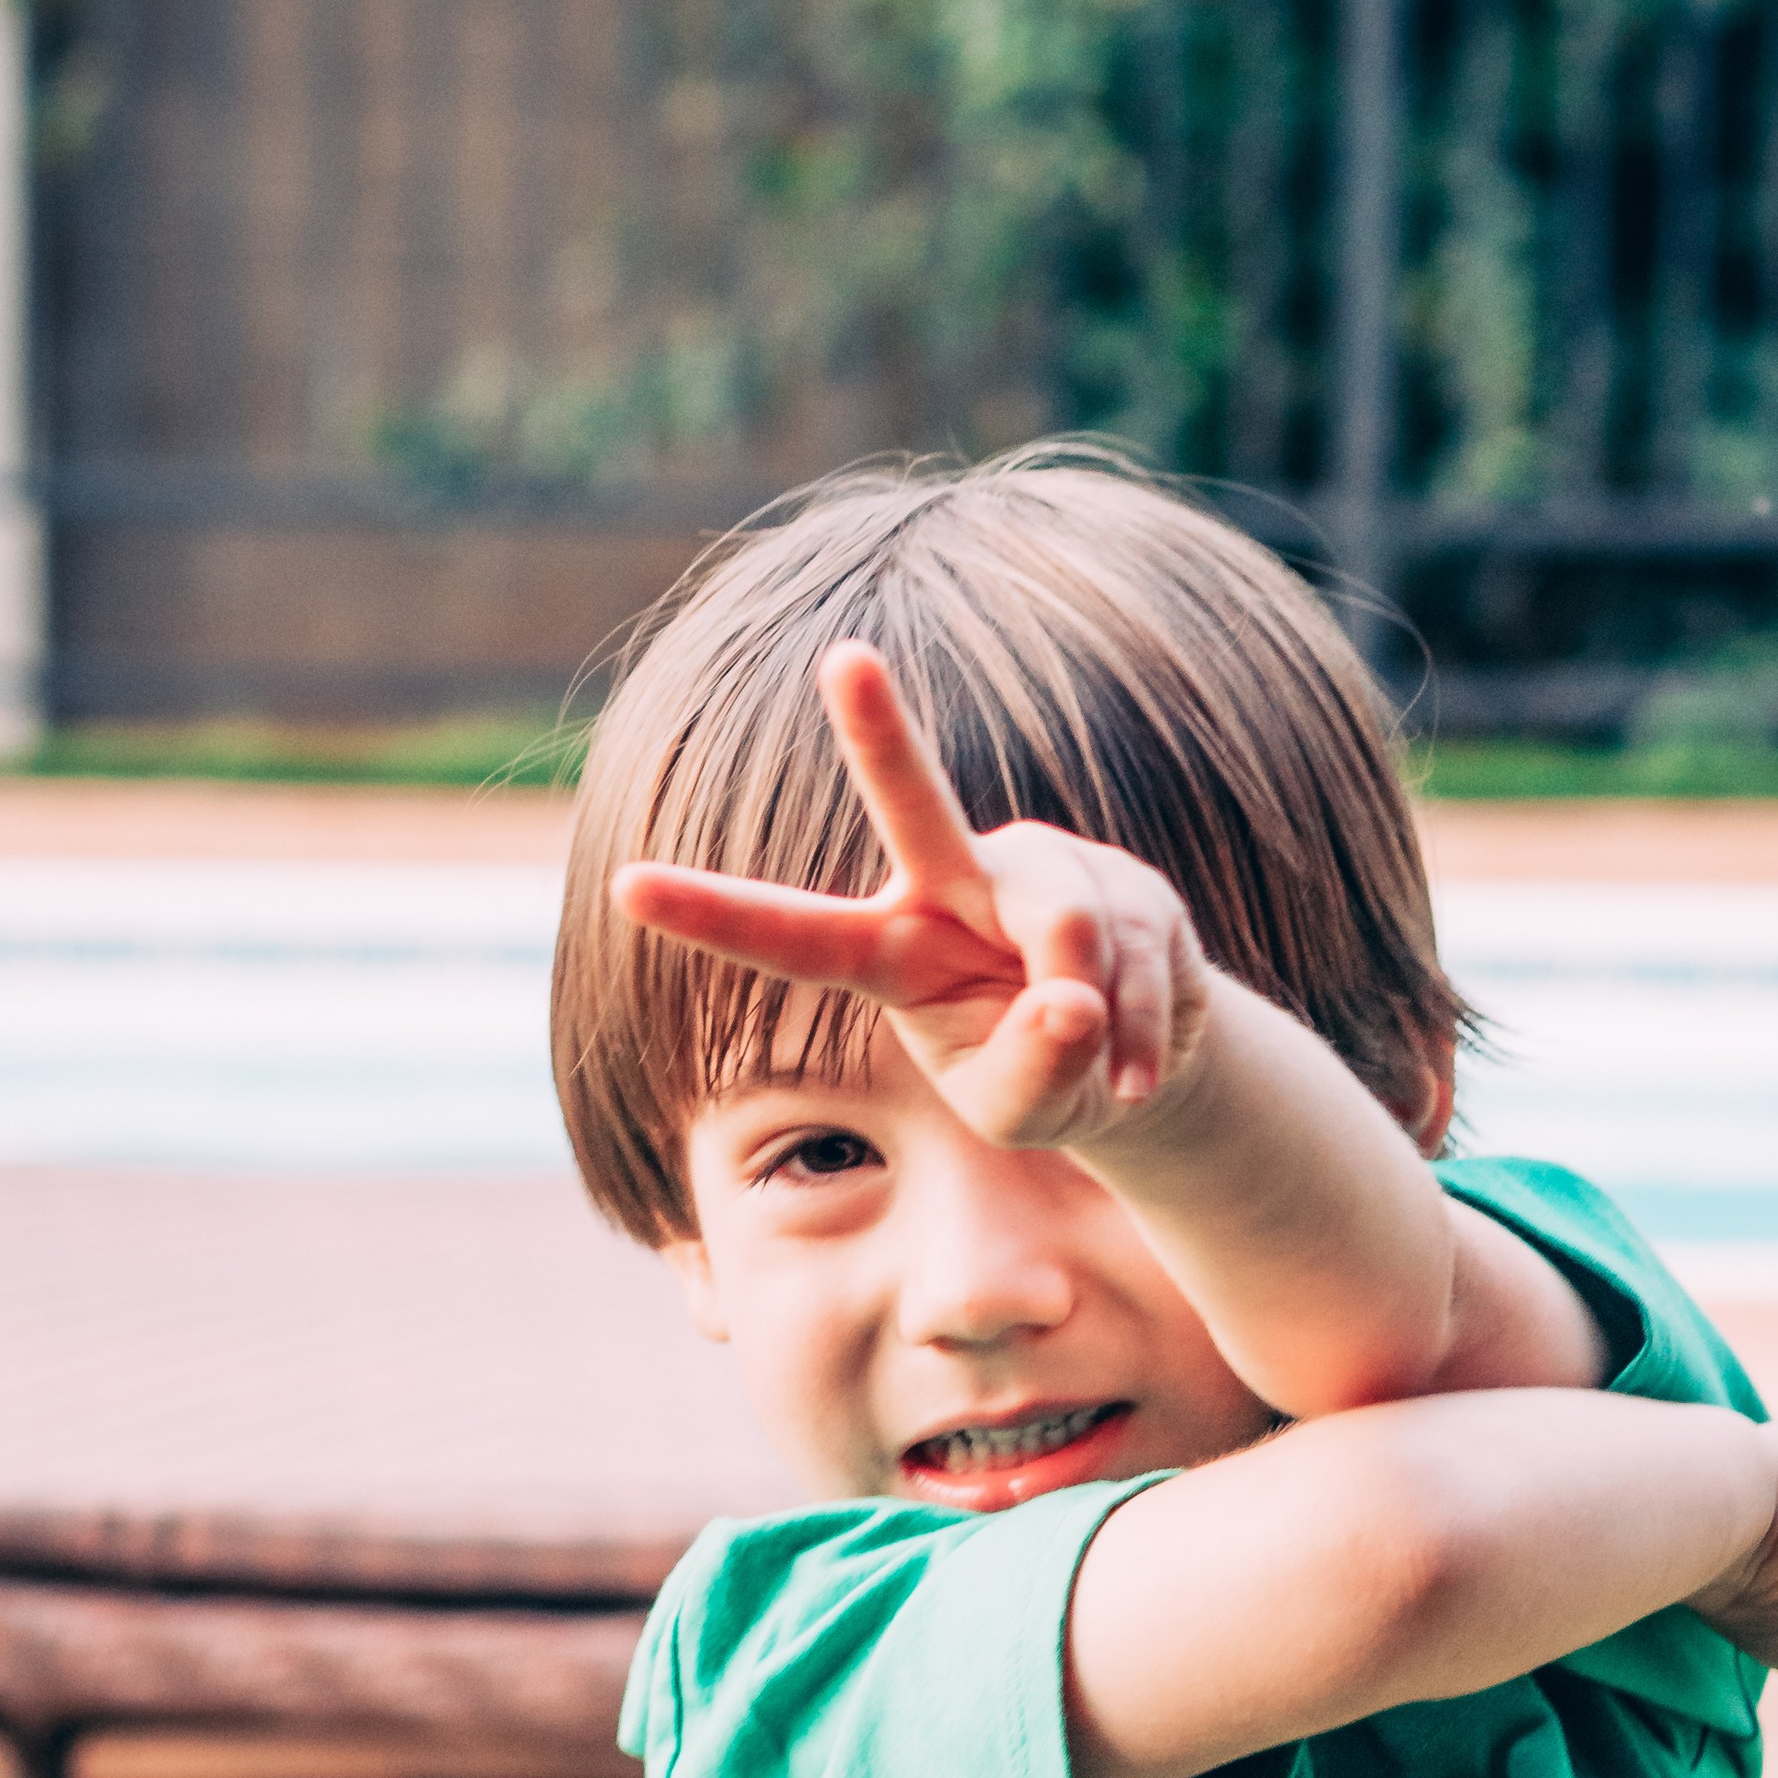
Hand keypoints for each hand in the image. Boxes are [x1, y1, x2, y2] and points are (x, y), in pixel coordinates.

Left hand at [609, 642, 1209, 1149]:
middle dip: (881, 733)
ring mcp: (1042, 870)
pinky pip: (1142, 956)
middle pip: (918, 806)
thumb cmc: (1045, 1082)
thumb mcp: (1020, 1117)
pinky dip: (1150, 1029)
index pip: (793, 938)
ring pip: (1068, 928)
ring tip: (1113, 1075)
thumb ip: (1030, 1075)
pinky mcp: (1125, 878)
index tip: (627, 887)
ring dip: (1101, 1017)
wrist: (1139, 1065)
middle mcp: (954, 885)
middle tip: (845, 659)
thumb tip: (1073, 999)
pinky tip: (1144, 1067)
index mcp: (889, 952)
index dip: (713, 914)